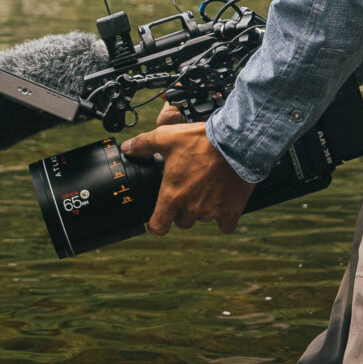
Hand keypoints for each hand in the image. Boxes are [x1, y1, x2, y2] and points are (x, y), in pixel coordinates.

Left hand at [119, 120, 254, 234]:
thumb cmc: (200, 140)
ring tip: (207, 188)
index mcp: (173, 195)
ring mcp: (212, 211)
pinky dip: (224, 217)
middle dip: (182, 209)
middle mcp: (191, 207)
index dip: (157, 223)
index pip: (158, 226)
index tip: (159, 217)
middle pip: (182, 221)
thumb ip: (143, 145)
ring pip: (203, 218)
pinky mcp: (232, 211)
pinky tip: (224, 203)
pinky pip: (226, 226)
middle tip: (188, 190)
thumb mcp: (166, 137)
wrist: (235, 143)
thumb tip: (127, 148)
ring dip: (203, 209)